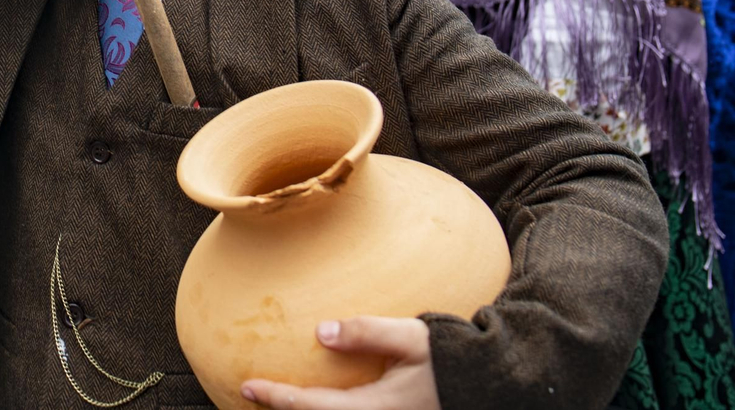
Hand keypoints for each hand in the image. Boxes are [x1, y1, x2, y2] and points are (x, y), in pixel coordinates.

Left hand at [242, 317, 438, 409]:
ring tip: (275, 398)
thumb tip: (320, 332)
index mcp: (376, 409)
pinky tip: (312, 399)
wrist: (487, 385)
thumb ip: (366, 333)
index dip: (277, 398)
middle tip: (250, 395)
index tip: (247, 386)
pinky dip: (324, 409)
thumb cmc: (449, 358)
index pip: (313, 407)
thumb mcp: (411, 338)